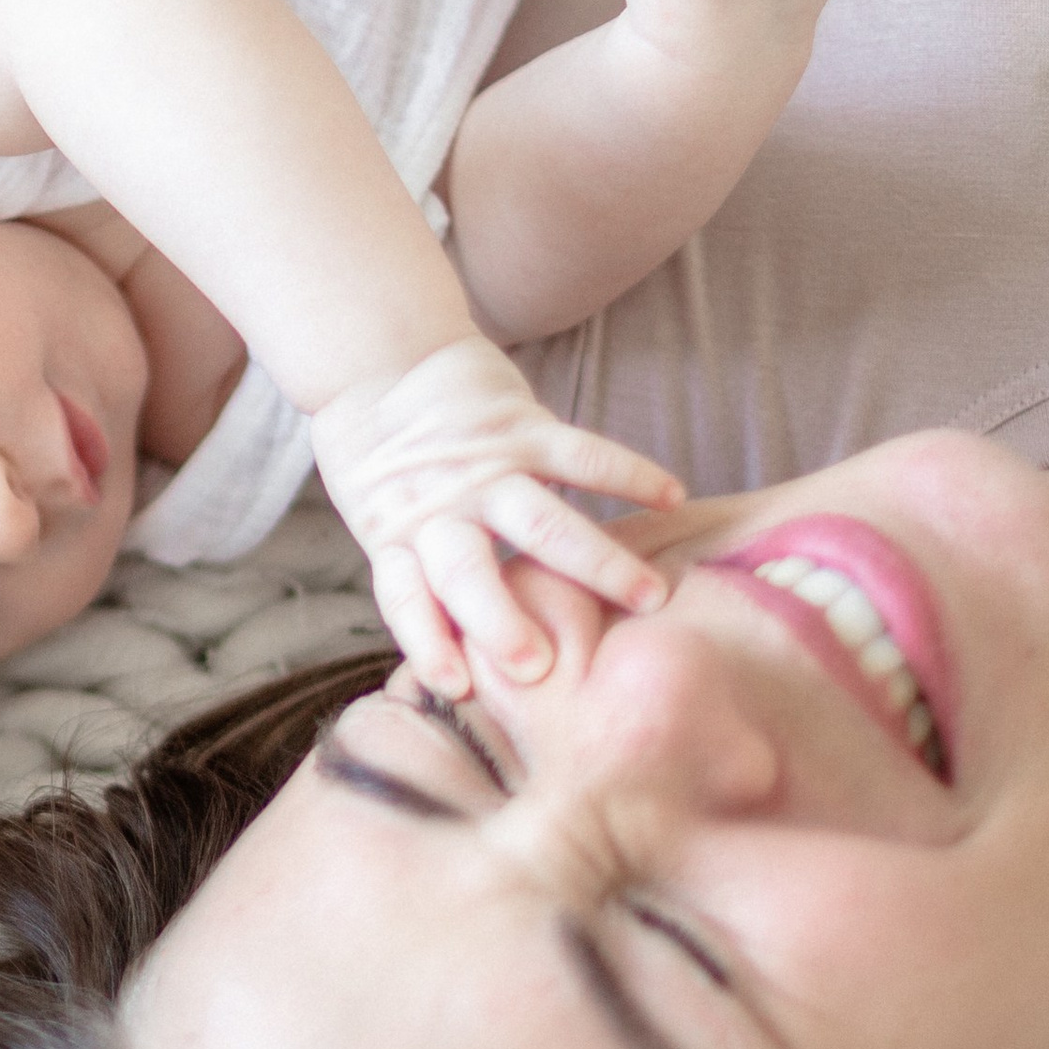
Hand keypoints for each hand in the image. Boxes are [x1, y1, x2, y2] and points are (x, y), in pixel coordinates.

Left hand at [309, 336, 682, 696]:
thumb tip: (470, 650)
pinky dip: (628, 472)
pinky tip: (673, 495)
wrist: (375, 361)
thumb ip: (423, 575)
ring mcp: (480, 468)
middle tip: (543, 668)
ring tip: (648, 596)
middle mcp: (436, 511)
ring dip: (595, 561)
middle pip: (466, 573)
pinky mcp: (518, 423)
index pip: (406, 602)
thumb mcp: (381, 524)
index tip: (459, 687)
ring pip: (540, 521)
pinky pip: (581, 451)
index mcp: (394, 541)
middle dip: (503, 621)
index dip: (429, 643)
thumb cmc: (383, 463)